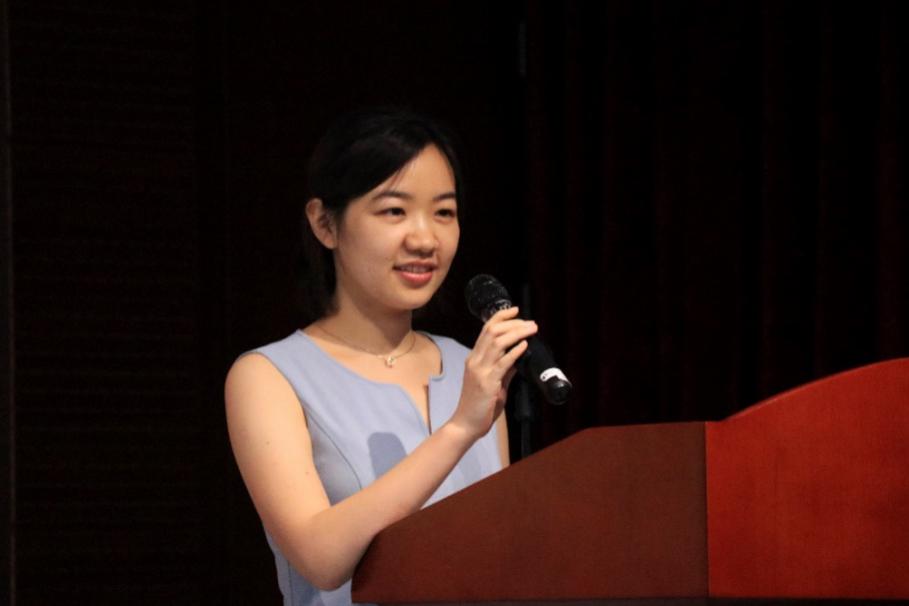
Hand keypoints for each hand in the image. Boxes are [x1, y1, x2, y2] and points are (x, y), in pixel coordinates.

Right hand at [450, 307, 537, 440]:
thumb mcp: (493, 383)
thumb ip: (504, 370)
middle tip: (530, 322)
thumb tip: (518, 357)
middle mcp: (475, 360)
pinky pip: (502, 363)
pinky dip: (514, 352)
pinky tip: (524, 346)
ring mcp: (479, 370)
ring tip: (531, 329)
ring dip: (517, 333)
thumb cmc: (478, 406)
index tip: (515, 310)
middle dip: (512, 323)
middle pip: (492, 331)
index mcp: (474, 358)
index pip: (485, 330)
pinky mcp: (487, 382)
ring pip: (497, 343)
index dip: (500, 317)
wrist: (465, 424)